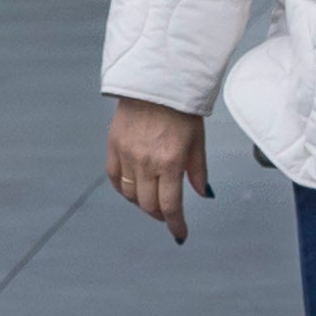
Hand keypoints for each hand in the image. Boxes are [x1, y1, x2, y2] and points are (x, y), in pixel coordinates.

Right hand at [106, 98, 206, 239]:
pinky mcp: (113, 145)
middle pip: (148, 205)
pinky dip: (123, 189)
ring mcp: (127, 154)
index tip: (180, 234)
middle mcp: (146, 162)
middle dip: (160, 215)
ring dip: (142, 203)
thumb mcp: (198, 140)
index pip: (170, 206)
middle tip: (168, 215)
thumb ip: (198, 170)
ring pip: (129, 194)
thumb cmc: (181, 108)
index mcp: (170, 162)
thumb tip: (202, 194)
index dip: (176, 224)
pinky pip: (114, 178)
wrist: (155, 81)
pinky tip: (133, 188)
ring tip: (152, 200)